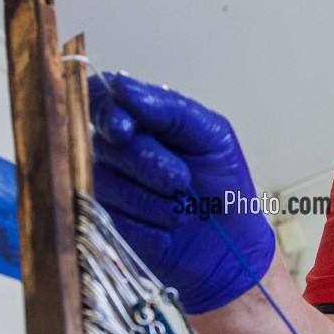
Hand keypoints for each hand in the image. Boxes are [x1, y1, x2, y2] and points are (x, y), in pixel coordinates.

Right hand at [88, 74, 274, 313]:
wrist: (233, 248)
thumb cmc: (225, 187)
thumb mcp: (212, 135)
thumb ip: (170, 108)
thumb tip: (122, 86)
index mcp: (142, 121)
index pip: (101, 99)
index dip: (106, 112)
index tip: (125, 130)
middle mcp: (118, 152)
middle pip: (105, 144)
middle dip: (148, 163)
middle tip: (182, 180)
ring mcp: (109, 189)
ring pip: (106, 184)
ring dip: (152, 200)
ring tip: (184, 210)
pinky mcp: (108, 226)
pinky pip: (113, 220)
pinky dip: (148, 228)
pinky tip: (168, 233)